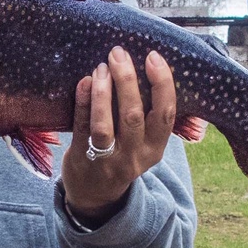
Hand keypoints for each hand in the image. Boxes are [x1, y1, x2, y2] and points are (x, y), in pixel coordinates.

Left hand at [60, 46, 175, 216]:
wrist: (95, 194)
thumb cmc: (122, 155)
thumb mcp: (144, 144)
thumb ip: (149, 115)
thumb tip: (148, 65)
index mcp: (155, 149)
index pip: (165, 115)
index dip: (162, 84)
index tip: (153, 57)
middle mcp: (134, 157)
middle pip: (133, 116)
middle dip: (127, 81)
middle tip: (118, 53)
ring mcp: (106, 160)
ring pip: (105, 125)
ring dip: (103, 92)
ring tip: (101, 67)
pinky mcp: (82, 158)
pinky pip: (82, 128)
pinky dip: (83, 103)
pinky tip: (84, 82)